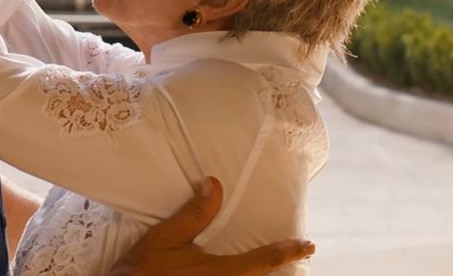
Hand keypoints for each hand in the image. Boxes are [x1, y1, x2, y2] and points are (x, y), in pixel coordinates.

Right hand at [105, 178, 313, 275]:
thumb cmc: (144, 270)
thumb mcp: (166, 238)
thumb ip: (194, 214)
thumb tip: (215, 185)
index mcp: (221, 273)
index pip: (263, 260)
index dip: (288, 251)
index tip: (308, 245)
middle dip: (279, 268)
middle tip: (296, 254)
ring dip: (259, 273)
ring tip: (272, 264)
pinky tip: (233, 271)